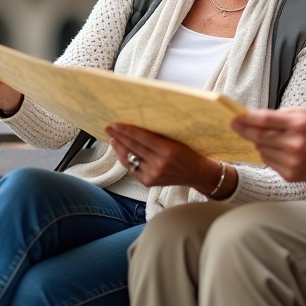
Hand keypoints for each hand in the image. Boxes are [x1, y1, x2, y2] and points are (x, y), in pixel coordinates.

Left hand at [106, 123, 233, 195]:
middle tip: (108, 127)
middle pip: (133, 148)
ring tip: (112, 137)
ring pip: (130, 159)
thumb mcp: (176, 140)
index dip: (127, 130)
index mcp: (169, 150)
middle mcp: (160, 164)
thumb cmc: (188, 152)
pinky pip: (132, 168)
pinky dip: (126, 158)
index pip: (142, 138)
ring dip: (119, 148)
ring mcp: (153, 174)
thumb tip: (135, 126)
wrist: (196, 173)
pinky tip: (121, 150)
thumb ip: (157, 136)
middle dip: (118, 136)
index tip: (115, 124)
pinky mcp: (149, 182)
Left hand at [231, 108, 305, 181]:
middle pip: (259, 137)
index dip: (246, 119)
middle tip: (234, 126)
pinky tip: (279, 150)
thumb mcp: (305, 113)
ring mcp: (292, 162)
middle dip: (244, 131)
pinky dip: (269, 155)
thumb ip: (281, 115)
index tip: (234, 117)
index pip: (264, 120)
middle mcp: (294, 144)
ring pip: (262, 151)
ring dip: (260, 143)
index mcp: (298, 124)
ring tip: (269, 138)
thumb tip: (256, 118)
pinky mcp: (291, 175)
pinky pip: (270, 162)